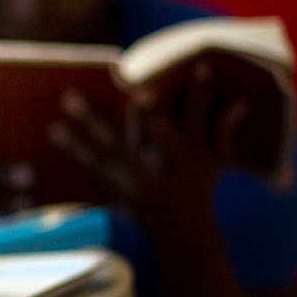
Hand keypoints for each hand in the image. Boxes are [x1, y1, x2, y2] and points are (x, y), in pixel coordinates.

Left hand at [48, 61, 249, 234]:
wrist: (180, 231)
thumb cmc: (200, 184)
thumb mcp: (220, 160)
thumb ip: (226, 131)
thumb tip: (242, 103)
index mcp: (191, 150)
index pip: (200, 116)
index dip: (201, 92)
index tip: (201, 65)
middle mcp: (163, 161)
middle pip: (156, 132)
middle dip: (149, 112)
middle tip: (137, 89)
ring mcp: (137, 172)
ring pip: (113, 143)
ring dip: (91, 122)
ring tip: (71, 98)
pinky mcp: (115, 180)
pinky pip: (91, 162)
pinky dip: (73, 146)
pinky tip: (54, 129)